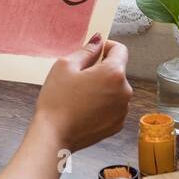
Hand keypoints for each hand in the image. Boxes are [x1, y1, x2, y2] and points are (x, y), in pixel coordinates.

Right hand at [32, 36, 131, 152]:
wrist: (53, 136)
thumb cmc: (56, 101)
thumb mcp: (65, 66)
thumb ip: (86, 50)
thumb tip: (98, 41)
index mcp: (114, 73)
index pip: (120, 49)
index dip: (106, 47)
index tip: (93, 52)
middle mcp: (125, 91)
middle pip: (117, 71)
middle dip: (101, 70)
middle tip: (79, 78)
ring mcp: (123, 110)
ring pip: (115, 89)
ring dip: (102, 88)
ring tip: (80, 96)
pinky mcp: (117, 124)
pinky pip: (113, 106)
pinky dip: (103, 104)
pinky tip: (84, 109)